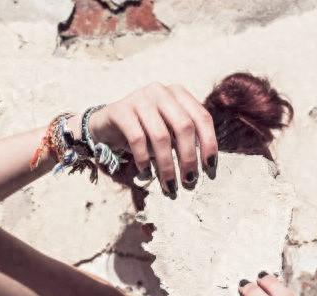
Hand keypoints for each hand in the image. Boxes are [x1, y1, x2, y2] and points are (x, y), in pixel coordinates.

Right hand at [73, 82, 218, 194]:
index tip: (209, 168)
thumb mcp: (168, 131)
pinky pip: (137, 139)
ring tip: (169, 184)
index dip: (209, 143)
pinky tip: (146, 172)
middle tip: (189, 181)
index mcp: (178, 94)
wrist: (107, 125)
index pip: (202, 117)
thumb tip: (206, 166)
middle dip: (188, 157)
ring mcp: (140, 98)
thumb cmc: (144, 131)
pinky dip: (144, 159)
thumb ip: (185, 140)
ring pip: (161, 136)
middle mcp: (161, 91)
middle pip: (184, 126)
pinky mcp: (121, 110)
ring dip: (167, 165)